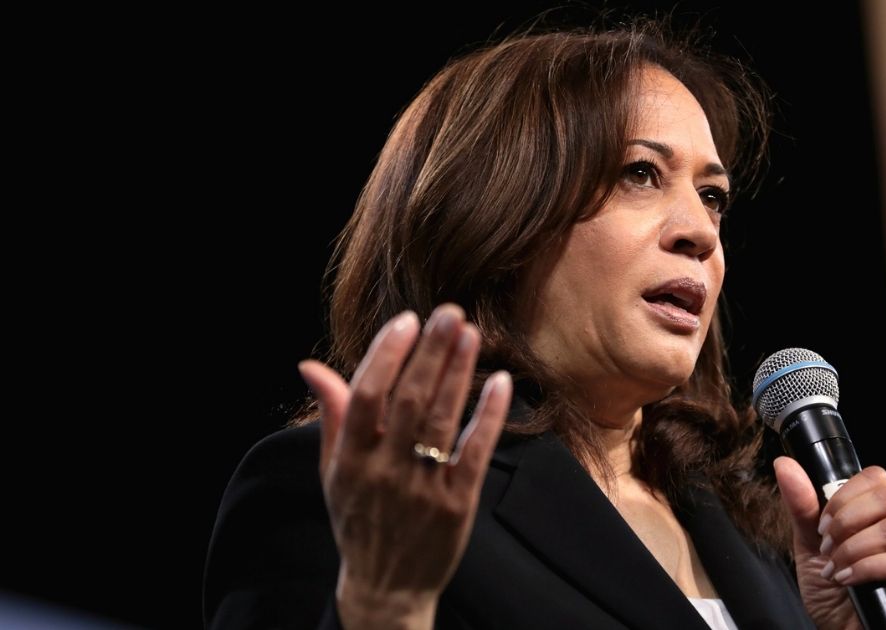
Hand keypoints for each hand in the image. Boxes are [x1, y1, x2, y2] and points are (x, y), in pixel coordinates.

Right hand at [297, 303, 511, 628]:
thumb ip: (331, 416)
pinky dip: (488, 417)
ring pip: (443, 422)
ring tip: (470, 334)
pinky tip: (499, 383)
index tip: (407, 320)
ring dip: (458, 373)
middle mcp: (384, 473)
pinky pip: (475, 453)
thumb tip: (311, 365)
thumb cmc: (359, 519)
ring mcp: (422, 489)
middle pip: (409, 401)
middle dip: (430, 352)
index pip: (365, 397)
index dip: (386, 355)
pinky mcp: (457, 505)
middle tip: (449, 313)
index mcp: (350, 461)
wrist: (386, 588)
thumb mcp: (333, 472)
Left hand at [775, 458, 885, 629]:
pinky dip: (869, 568)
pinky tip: (850, 579)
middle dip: (846, 523)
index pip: (876, 478)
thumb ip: (802, 505)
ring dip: (854, 549)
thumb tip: (784, 466)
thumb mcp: (811, 544)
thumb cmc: (835, 591)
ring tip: (836, 568)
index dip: (843, 497)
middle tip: (828, 548)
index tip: (823, 524)